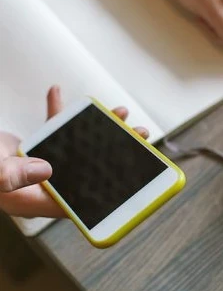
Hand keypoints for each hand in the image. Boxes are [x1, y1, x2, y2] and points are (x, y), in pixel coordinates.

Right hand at [0, 86, 148, 217]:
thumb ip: (14, 177)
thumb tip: (47, 170)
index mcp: (39, 198)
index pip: (84, 195)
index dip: (111, 186)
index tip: (136, 171)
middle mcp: (46, 182)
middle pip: (91, 166)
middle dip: (118, 149)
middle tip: (140, 134)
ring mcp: (41, 164)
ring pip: (80, 145)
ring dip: (99, 127)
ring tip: (118, 112)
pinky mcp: (33, 148)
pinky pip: (52, 128)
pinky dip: (57, 111)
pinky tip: (57, 92)